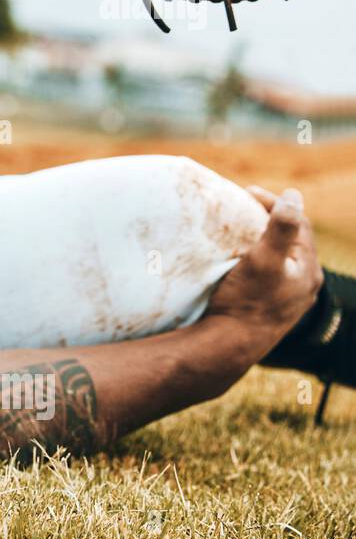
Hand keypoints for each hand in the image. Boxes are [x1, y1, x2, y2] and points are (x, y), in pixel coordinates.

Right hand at [206, 187, 323, 341]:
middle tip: (243, 207)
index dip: (276, 203)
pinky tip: (241, 262)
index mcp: (309, 270)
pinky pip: (271, 275)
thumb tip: (294, 195)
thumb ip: (282, 227)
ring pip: (282, 258)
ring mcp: (289, 298)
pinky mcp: (272, 308)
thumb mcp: (264, 259)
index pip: (299, 224)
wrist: (229, 346)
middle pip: (292, 241)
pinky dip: (259, 259)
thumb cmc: (245, 301)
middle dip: (270, 220)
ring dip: (264, 240)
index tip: (247, 193)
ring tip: (241, 230)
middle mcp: (305, 285)